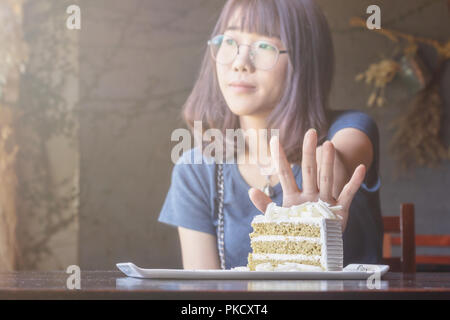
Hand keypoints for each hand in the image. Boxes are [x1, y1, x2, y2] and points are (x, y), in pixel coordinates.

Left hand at [248, 129, 365, 230]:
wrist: (315, 250)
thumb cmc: (297, 232)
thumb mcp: (279, 220)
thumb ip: (265, 206)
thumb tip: (250, 191)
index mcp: (293, 197)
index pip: (285, 173)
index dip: (279, 157)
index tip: (273, 139)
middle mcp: (310, 195)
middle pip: (309, 170)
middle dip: (308, 152)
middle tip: (310, 132)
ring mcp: (325, 201)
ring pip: (326, 178)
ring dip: (327, 163)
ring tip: (328, 144)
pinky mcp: (340, 210)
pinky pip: (348, 193)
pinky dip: (354, 182)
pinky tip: (359, 168)